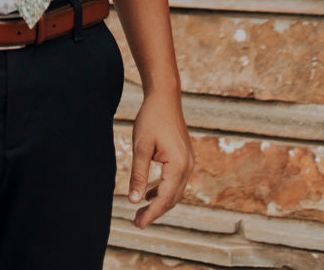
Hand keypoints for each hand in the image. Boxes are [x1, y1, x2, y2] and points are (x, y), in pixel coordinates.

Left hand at [128, 90, 194, 228]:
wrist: (165, 97)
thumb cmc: (151, 119)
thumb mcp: (141, 147)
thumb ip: (139, 175)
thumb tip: (134, 201)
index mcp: (178, 165)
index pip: (165, 198)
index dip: (151, 214)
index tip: (137, 225)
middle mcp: (188, 166)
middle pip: (172, 198)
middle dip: (155, 211)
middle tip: (136, 221)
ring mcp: (189, 161)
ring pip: (175, 191)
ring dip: (160, 201)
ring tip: (141, 210)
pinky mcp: (185, 157)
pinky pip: (176, 180)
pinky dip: (164, 189)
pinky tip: (150, 192)